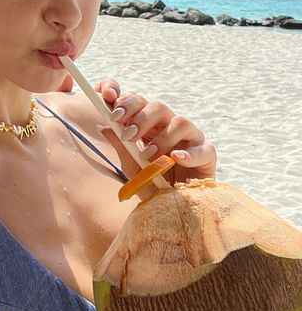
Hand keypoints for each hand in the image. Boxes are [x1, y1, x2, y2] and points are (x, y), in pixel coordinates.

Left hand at [95, 79, 216, 183]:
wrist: (175, 210)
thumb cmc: (153, 185)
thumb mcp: (132, 167)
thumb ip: (120, 146)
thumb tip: (103, 126)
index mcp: (150, 125)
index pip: (139, 101)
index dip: (126, 100)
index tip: (112, 108)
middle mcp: (171, 126)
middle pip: (158, 106)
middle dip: (140, 117)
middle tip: (128, 134)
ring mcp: (191, 138)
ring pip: (180, 122)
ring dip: (161, 138)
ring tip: (149, 156)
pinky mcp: (208, 154)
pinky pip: (202, 148)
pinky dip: (188, 153)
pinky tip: (176, 159)